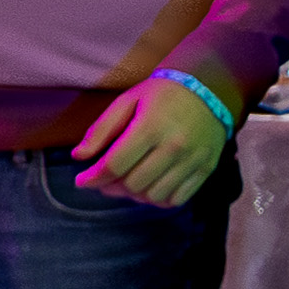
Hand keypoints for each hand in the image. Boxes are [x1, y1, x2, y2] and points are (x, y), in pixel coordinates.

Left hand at [68, 71, 234, 208]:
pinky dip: (159, 200)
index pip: (115, 165)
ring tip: (127, 183)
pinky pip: (177, 199)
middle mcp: (174, 147)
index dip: (93, 177)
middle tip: (106, 180)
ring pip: (154, 196)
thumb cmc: (162, 94)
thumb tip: (79, 157)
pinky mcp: (205, 169)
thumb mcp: (127, 101)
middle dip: (112, 187)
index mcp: (150, 127)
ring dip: (135, 195)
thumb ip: (101, 129)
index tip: (82, 181)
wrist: (209, 88)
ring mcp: (192, 160)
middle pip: (133, 184)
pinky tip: (150, 187)